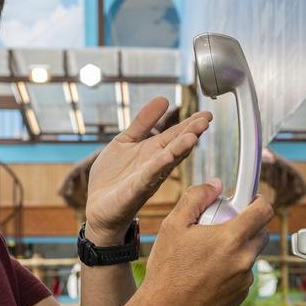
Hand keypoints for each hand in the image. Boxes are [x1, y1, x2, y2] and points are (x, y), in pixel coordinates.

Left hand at [83, 98, 211, 240]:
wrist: (99, 207)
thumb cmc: (113, 177)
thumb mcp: (126, 140)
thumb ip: (143, 122)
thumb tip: (163, 98)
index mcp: (153, 152)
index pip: (175, 136)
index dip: (189, 125)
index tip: (205, 114)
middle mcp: (155, 165)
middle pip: (176, 147)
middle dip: (191, 133)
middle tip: (206, 120)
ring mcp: (146, 178)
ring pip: (166, 162)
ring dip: (180, 149)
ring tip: (193, 136)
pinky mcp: (134, 191)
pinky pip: (147, 177)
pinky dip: (157, 167)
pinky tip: (166, 156)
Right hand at [135, 181, 273, 305]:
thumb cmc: (166, 270)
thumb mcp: (172, 226)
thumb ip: (196, 198)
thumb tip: (215, 184)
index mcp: (231, 238)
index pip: (263, 210)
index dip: (258, 200)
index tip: (249, 200)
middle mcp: (243, 260)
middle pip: (261, 233)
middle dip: (246, 226)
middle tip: (221, 228)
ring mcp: (244, 281)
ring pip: (250, 255)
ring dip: (237, 250)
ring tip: (208, 256)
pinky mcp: (241, 297)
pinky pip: (243, 276)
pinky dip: (231, 271)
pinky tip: (207, 275)